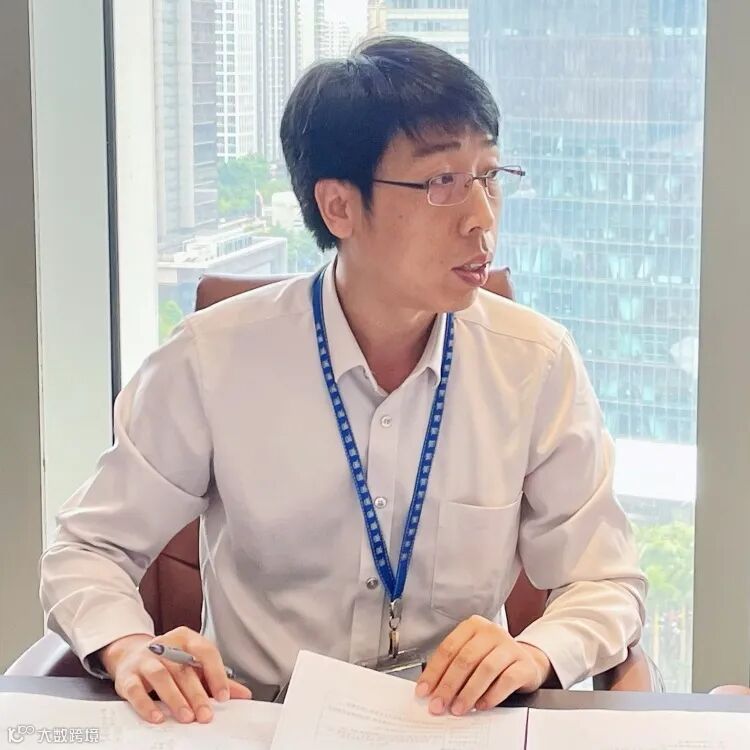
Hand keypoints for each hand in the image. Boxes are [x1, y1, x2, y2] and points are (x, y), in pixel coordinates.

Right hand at [99, 627, 251, 724]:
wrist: (132, 655)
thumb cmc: (170, 661)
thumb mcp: (193, 665)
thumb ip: (216, 679)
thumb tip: (243, 695)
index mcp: (185, 638)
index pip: (205, 651)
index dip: (216, 673)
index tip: (223, 696)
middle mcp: (165, 645)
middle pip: (183, 668)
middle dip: (197, 694)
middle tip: (206, 714)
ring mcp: (144, 659)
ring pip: (161, 676)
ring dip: (175, 698)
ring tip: (186, 717)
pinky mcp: (127, 676)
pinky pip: (135, 690)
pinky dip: (146, 705)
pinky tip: (158, 717)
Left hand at [415, 615, 551, 715]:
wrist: (526, 661)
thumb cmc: (491, 658)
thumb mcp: (471, 655)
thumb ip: (453, 667)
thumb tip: (431, 690)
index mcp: (473, 626)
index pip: (448, 648)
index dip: (434, 671)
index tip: (424, 691)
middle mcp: (491, 632)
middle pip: (465, 659)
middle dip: (449, 685)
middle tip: (439, 704)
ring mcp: (509, 646)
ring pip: (485, 669)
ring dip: (468, 692)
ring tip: (458, 709)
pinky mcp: (524, 664)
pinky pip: (506, 680)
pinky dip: (491, 695)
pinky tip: (481, 706)